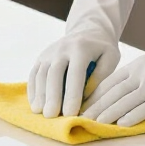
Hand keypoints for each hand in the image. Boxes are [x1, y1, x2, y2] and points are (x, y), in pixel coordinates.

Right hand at [28, 0, 133, 117]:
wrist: (88, 30)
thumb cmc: (102, 49)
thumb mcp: (111, 58)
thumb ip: (100, 76)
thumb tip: (85, 98)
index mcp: (81, 48)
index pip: (75, 73)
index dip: (72, 94)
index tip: (71, 113)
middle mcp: (62, 48)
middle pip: (54, 73)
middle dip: (52, 96)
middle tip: (51, 116)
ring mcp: (49, 52)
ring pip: (41, 74)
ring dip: (40, 95)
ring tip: (41, 113)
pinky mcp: (41, 57)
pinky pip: (34, 74)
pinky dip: (33, 90)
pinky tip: (35, 105)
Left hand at [82, 18, 144, 126]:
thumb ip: (136, 78)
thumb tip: (113, 95)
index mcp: (139, 65)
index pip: (111, 82)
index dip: (95, 96)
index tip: (83, 108)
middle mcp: (144, 72)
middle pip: (115, 93)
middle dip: (97, 107)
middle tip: (82, 119)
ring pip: (127, 101)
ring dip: (110, 115)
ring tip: (97, 125)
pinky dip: (133, 118)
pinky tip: (122, 125)